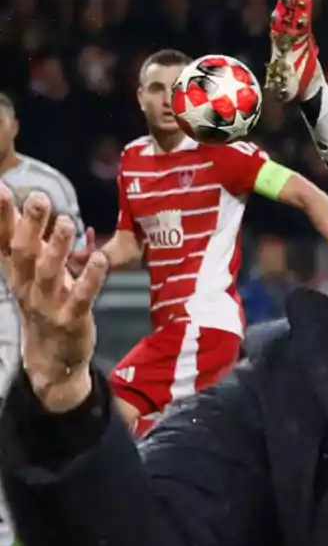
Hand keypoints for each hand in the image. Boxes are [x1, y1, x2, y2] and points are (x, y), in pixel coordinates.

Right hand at [0, 188, 108, 411]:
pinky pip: (81, 297)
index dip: (1, 216)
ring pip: (49, 273)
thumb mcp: (31, 272)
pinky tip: (100, 260)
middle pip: (23, 252)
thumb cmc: (44, 303)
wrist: (51, 357)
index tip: (0, 188)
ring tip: (66, 222)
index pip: (3, 240)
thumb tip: (31, 200)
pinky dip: (90, 279)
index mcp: (16, 272)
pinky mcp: (71, 319)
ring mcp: (48, 303)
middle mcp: (27, 285)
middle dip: (29, 225)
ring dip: (57, 247)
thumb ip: (31, 240)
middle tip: (38, 197)